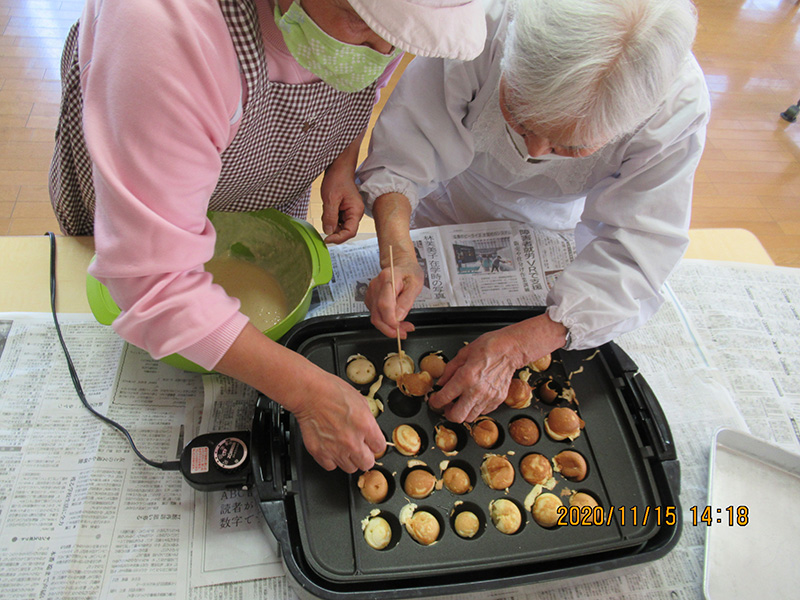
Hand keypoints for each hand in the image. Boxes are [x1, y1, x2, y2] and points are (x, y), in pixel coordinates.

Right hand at [214, 324, 384, 472]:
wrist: (301, 385)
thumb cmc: (326, 383)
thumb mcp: (354, 394)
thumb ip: (364, 414)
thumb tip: (370, 425)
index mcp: (364, 422)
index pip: (379, 446)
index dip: (375, 444)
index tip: (371, 441)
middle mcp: (351, 438)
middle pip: (366, 463)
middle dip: (364, 456)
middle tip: (357, 446)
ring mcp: (334, 446)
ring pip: (348, 466)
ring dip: (347, 459)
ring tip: (341, 446)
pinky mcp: (317, 449)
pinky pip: (328, 464)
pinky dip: (329, 458)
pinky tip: (327, 447)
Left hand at [320, 166, 363, 243]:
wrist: (339, 169)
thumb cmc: (337, 179)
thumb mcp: (330, 199)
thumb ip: (330, 217)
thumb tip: (328, 232)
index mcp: (356, 211)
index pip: (350, 232)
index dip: (338, 238)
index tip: (326, 239)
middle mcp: (355, 214)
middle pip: (345, 231)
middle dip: (333, 229)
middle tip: (324, 219)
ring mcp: (350, 212)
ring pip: (339, 226)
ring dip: (331, 222)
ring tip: (327, 209)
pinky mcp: (344, 211)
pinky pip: (337, 220)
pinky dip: (330, 218)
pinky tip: (328, 208)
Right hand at [364, 250, 422, 338]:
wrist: (401, 265)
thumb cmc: (409, 272)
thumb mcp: (416, 284)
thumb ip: (407, 301)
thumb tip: (399, 317)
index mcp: (388, 279)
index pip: (384, 305)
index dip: (391, 321)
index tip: (400, 328)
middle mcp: (376, 286)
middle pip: (377, 315)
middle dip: (390, 329)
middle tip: (404, 333)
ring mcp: (371, 293)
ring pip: (375, 317)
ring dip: (389, 327)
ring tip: (404, 327)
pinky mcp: (371, 299)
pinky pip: (375, 315)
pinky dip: (385, 322)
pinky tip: (396, 321)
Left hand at [428, 314, 567, 422]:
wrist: (511, 349)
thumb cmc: (488, 347)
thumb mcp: (462, 354)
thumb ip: (449, 371)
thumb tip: (440, 383)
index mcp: (465, 378)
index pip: (443, 398)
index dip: (434, 401)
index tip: (434, 400)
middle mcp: (477, 391)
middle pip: (456, 416)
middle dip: (447, 413)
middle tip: (447, 405)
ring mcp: (488, 397)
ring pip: (470, 418)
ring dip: (462, 411)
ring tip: (461, 401)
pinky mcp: (498, 399)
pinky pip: (483, 412)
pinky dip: (476, 408)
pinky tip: (474, 398)